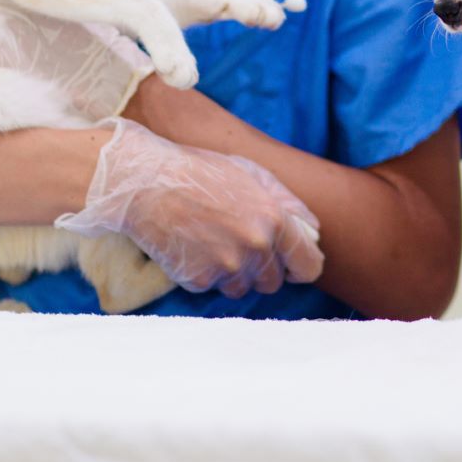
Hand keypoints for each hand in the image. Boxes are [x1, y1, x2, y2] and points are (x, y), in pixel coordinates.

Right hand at [54, 118, 325, 296]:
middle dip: (261, 267)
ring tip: (212, 240)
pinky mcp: (198, 280)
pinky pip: (212, 287)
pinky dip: (205, 272)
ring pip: (243, 289)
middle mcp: (255, 247)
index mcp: (274, 220)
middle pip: (274, 282)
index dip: (300, 266)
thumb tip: (314, 232)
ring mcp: (226, 267)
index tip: (290, 264)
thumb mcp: (252, 175)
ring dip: (233, 273)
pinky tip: (192, 246)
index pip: (309, 266)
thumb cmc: (201, 172)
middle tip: (236, 240)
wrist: (147, 183)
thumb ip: (289, 203)